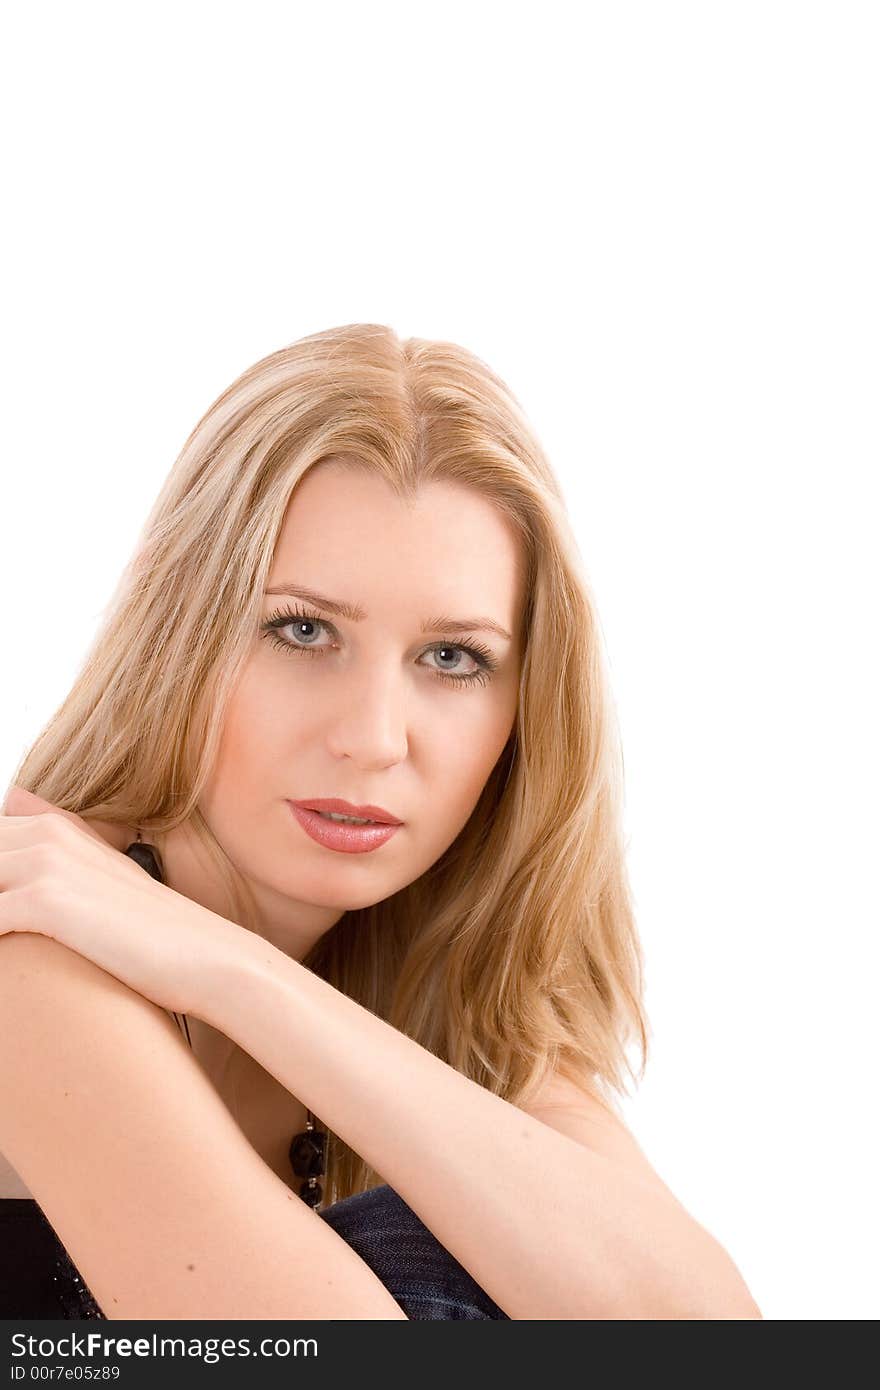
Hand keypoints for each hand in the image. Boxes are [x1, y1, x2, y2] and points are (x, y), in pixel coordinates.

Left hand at [0, 785, 244, 1015]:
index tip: (10, 906)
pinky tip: (5, 961)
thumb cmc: (155, 930)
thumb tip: (15, 802)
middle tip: (12, 924)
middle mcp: (48, 835)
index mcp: (55, 827)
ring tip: (8, 947)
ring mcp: (47, 864)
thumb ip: (60, 844)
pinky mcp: (47, 901)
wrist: (207, 957)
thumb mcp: (106, 877)